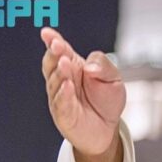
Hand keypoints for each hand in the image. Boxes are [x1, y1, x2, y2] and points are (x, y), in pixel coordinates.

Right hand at [40, 27, 124, 155]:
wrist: (108, 128)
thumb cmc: (107, 100)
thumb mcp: (113, 78)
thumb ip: (103, 65)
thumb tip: (89, 67)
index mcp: (73, 65)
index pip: (60, 50)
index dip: (53, 40)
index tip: (48, 33)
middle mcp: (63, 78)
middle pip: (53, 63)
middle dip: (54, 53)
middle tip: (57, 45)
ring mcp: (60, 96)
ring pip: (55, 82)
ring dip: (60, 72)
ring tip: (65, 64)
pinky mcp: (63, 114)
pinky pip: (61, 103)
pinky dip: (63, 94)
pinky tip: (67, 85)